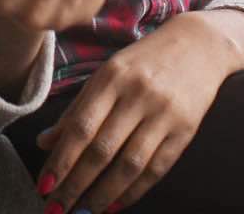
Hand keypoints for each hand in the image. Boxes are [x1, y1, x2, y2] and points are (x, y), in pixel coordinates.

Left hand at [35, 10, 243, 212]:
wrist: (199, 45)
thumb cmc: (143, 62)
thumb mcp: (106, 74)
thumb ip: (77, 108)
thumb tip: (45, 142)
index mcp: (111, 78)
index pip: (81, 127)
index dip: (61, 160)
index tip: (44, 186)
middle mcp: (136, 95)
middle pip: (102, 149)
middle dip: (76, 184)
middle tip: (57, 209)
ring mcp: (163, 113)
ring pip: (130, 164)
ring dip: (104, 194)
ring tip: (85, 211)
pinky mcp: (186, 129)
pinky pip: (157, 167)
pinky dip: (135, 191)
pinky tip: (116, 204)